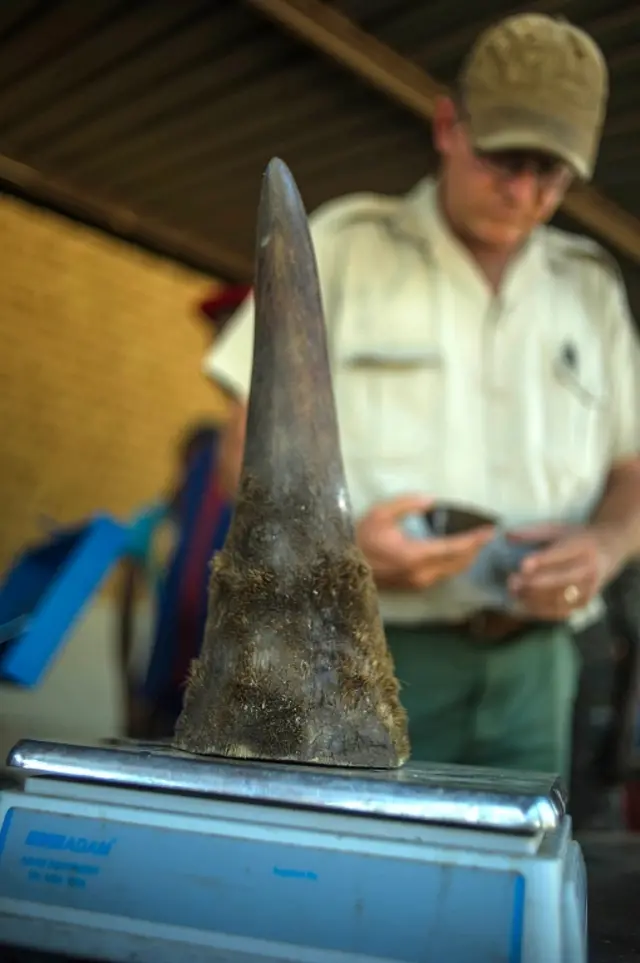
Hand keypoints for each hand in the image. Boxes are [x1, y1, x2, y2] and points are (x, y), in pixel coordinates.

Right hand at [356, 494, 495, 590]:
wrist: (341, 568)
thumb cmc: (360, 537)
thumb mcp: (380, 513)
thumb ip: (407, 504)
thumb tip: (431, 502)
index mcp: (414, 555)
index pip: (453, 548)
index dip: (474, 540)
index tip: (490, 530)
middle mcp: (421, 573)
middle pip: (458, 562)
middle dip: (475, 548)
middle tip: (487, 533)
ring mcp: (418, 583)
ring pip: (452, 571)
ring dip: (466, 557)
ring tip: (476, 542)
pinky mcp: (414, 587)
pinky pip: (443, 575)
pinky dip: (454, 563)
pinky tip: (456, 553)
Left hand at [507, 522, 619, 619]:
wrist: (607, 551)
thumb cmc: (574, 538)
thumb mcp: (557, 529)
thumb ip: (532, 532)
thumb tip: (506, 535)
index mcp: (583, 546)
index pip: (562, 553)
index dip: (543, 560)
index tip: (522, 564)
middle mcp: (590, 568)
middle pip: (561, 579)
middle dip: (535, 583)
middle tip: (510, 582)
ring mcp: (590, 588)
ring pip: (560, 598)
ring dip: (535, 598)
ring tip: (513, 594)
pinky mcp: (585, 602)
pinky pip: (561, 611)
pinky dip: (541, 610)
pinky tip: (523, 605)